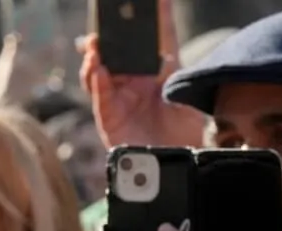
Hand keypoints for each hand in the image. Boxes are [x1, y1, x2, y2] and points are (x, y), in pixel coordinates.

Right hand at [77, 0, 205, 150]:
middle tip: (109, 16)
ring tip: (95, 43)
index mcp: (158, 71)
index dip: (156, 16)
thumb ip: (174, 76)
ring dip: (96, 57)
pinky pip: (100, 98)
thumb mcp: (186, 98)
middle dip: (112, 34)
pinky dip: (98, 83)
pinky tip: (98, 70)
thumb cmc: (184, 131)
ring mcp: (120, 99)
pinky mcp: (109, 118)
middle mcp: (135, 82)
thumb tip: (162, 54)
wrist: (177, 162)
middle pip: (119, 52)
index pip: (156, 38)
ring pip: (101, 72)